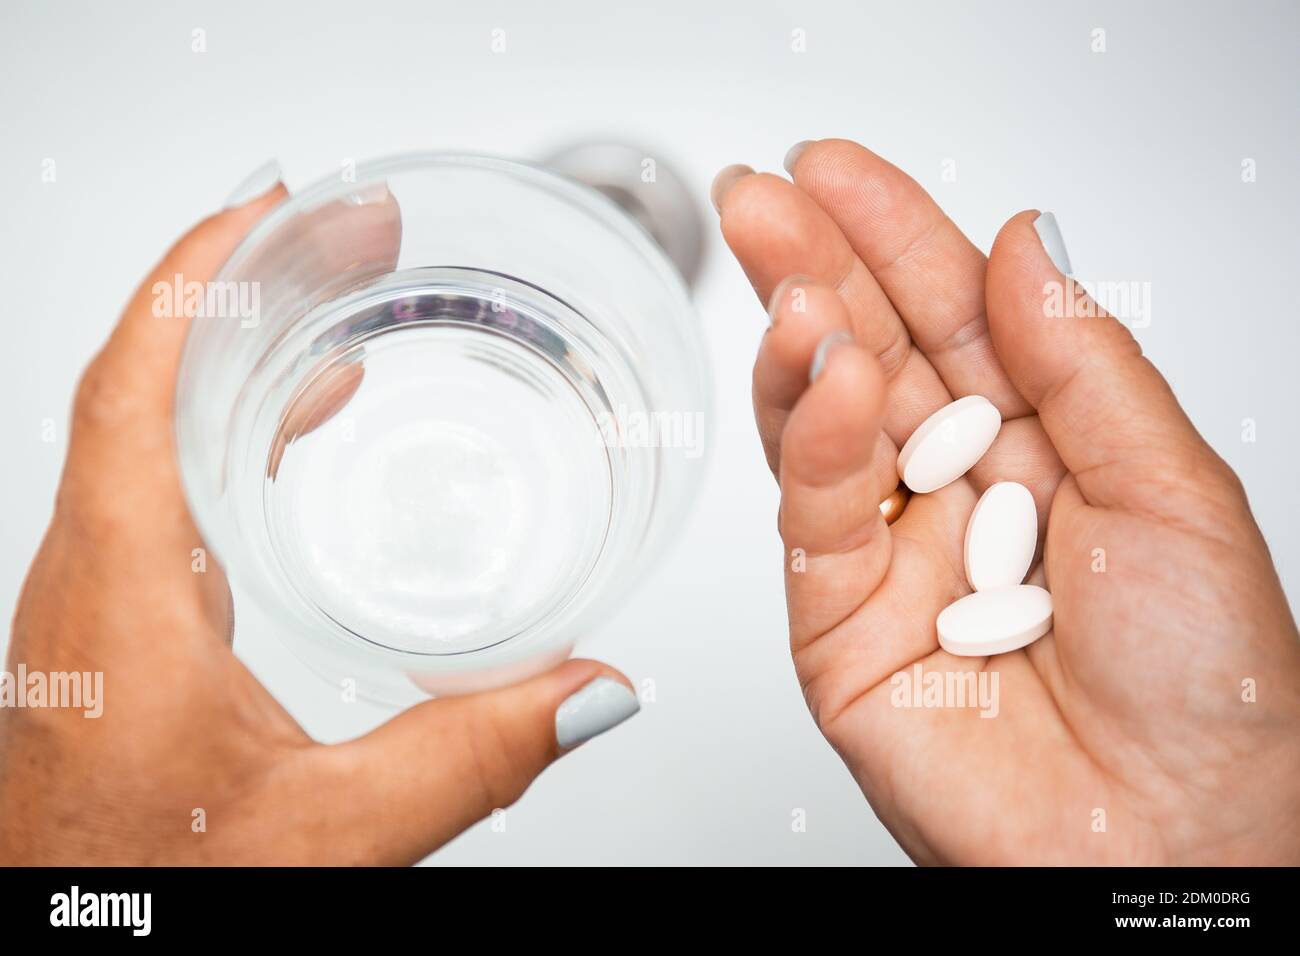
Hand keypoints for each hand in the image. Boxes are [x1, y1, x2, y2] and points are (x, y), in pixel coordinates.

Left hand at [0, 169, 638, 864]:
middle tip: (340, 237)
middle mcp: (90, 581)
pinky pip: (160, 487)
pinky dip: (229, 432)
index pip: (133, 386)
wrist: (60, 945)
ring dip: (235, 357)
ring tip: (334, 311)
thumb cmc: (145, 897)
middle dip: (242, 289)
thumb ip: (472, 759)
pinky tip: (293, 436)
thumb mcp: (328, 834)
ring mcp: (96, 602)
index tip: (270, 204)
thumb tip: (589, 691)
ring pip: (147, 433)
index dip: (195, 276)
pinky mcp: (114, 629)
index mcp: (120, 597)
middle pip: (145, 384)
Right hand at [713, 139, 1299, 863]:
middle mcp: (957, 493)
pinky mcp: (836, 623)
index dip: (896, 239)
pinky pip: (816, 515)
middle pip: (872, 356)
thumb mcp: (1175, 491)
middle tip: (765, 196)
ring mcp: (890, 556)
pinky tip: (824, 373)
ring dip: (802, 341)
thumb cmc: (1210, 694)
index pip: (952, 319)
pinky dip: (816, 439)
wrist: (1170, 848)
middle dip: (816, 269)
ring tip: (786, 271)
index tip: (837, 174)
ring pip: (824, 425)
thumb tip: (1023, 244)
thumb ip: (1083, 364)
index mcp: (1041, 448)